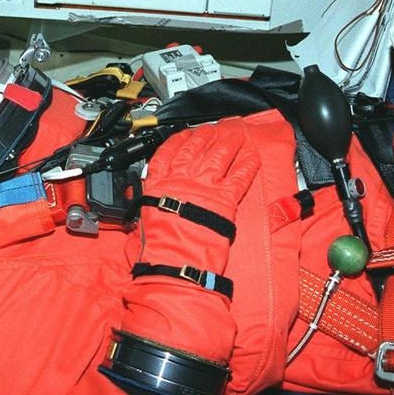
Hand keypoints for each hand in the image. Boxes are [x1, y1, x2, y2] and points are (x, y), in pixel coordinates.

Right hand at [132, 118, 259, 276]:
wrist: (175, 264)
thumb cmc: (156, 250)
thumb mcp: (141, 223)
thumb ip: (145, 210)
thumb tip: (145, 211)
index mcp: (159, 184)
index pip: (168, 152)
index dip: (179, 140)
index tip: (185, 133)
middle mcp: (183, 179)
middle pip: (197, 148)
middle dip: (206, 136)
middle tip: (213, 130)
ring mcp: (205, 186)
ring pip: (220, 155)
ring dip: (229, 143)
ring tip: (235, 136)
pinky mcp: (225, 199)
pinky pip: (239, 176)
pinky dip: (247, 165)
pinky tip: (252, 157)